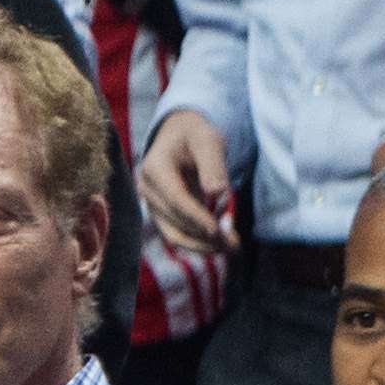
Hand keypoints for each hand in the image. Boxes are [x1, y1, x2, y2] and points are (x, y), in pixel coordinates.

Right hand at [138, 110, 235, 255]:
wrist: (181, 138)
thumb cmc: (196, 136)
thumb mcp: (208, 140)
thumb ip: (213, 164)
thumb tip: (217, 191)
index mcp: (155, 166)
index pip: (175, 197)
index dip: (196, 216)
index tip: (218, 230)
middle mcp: (147, 188)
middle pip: (175, 220)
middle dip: (206, 234)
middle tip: (236, 243)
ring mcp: (152, 204)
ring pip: (175, 235)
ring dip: (204, 246)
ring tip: (233, 248)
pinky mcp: (161, 216)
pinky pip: (178, 236)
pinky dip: (200, 243)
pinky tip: (222, 245)